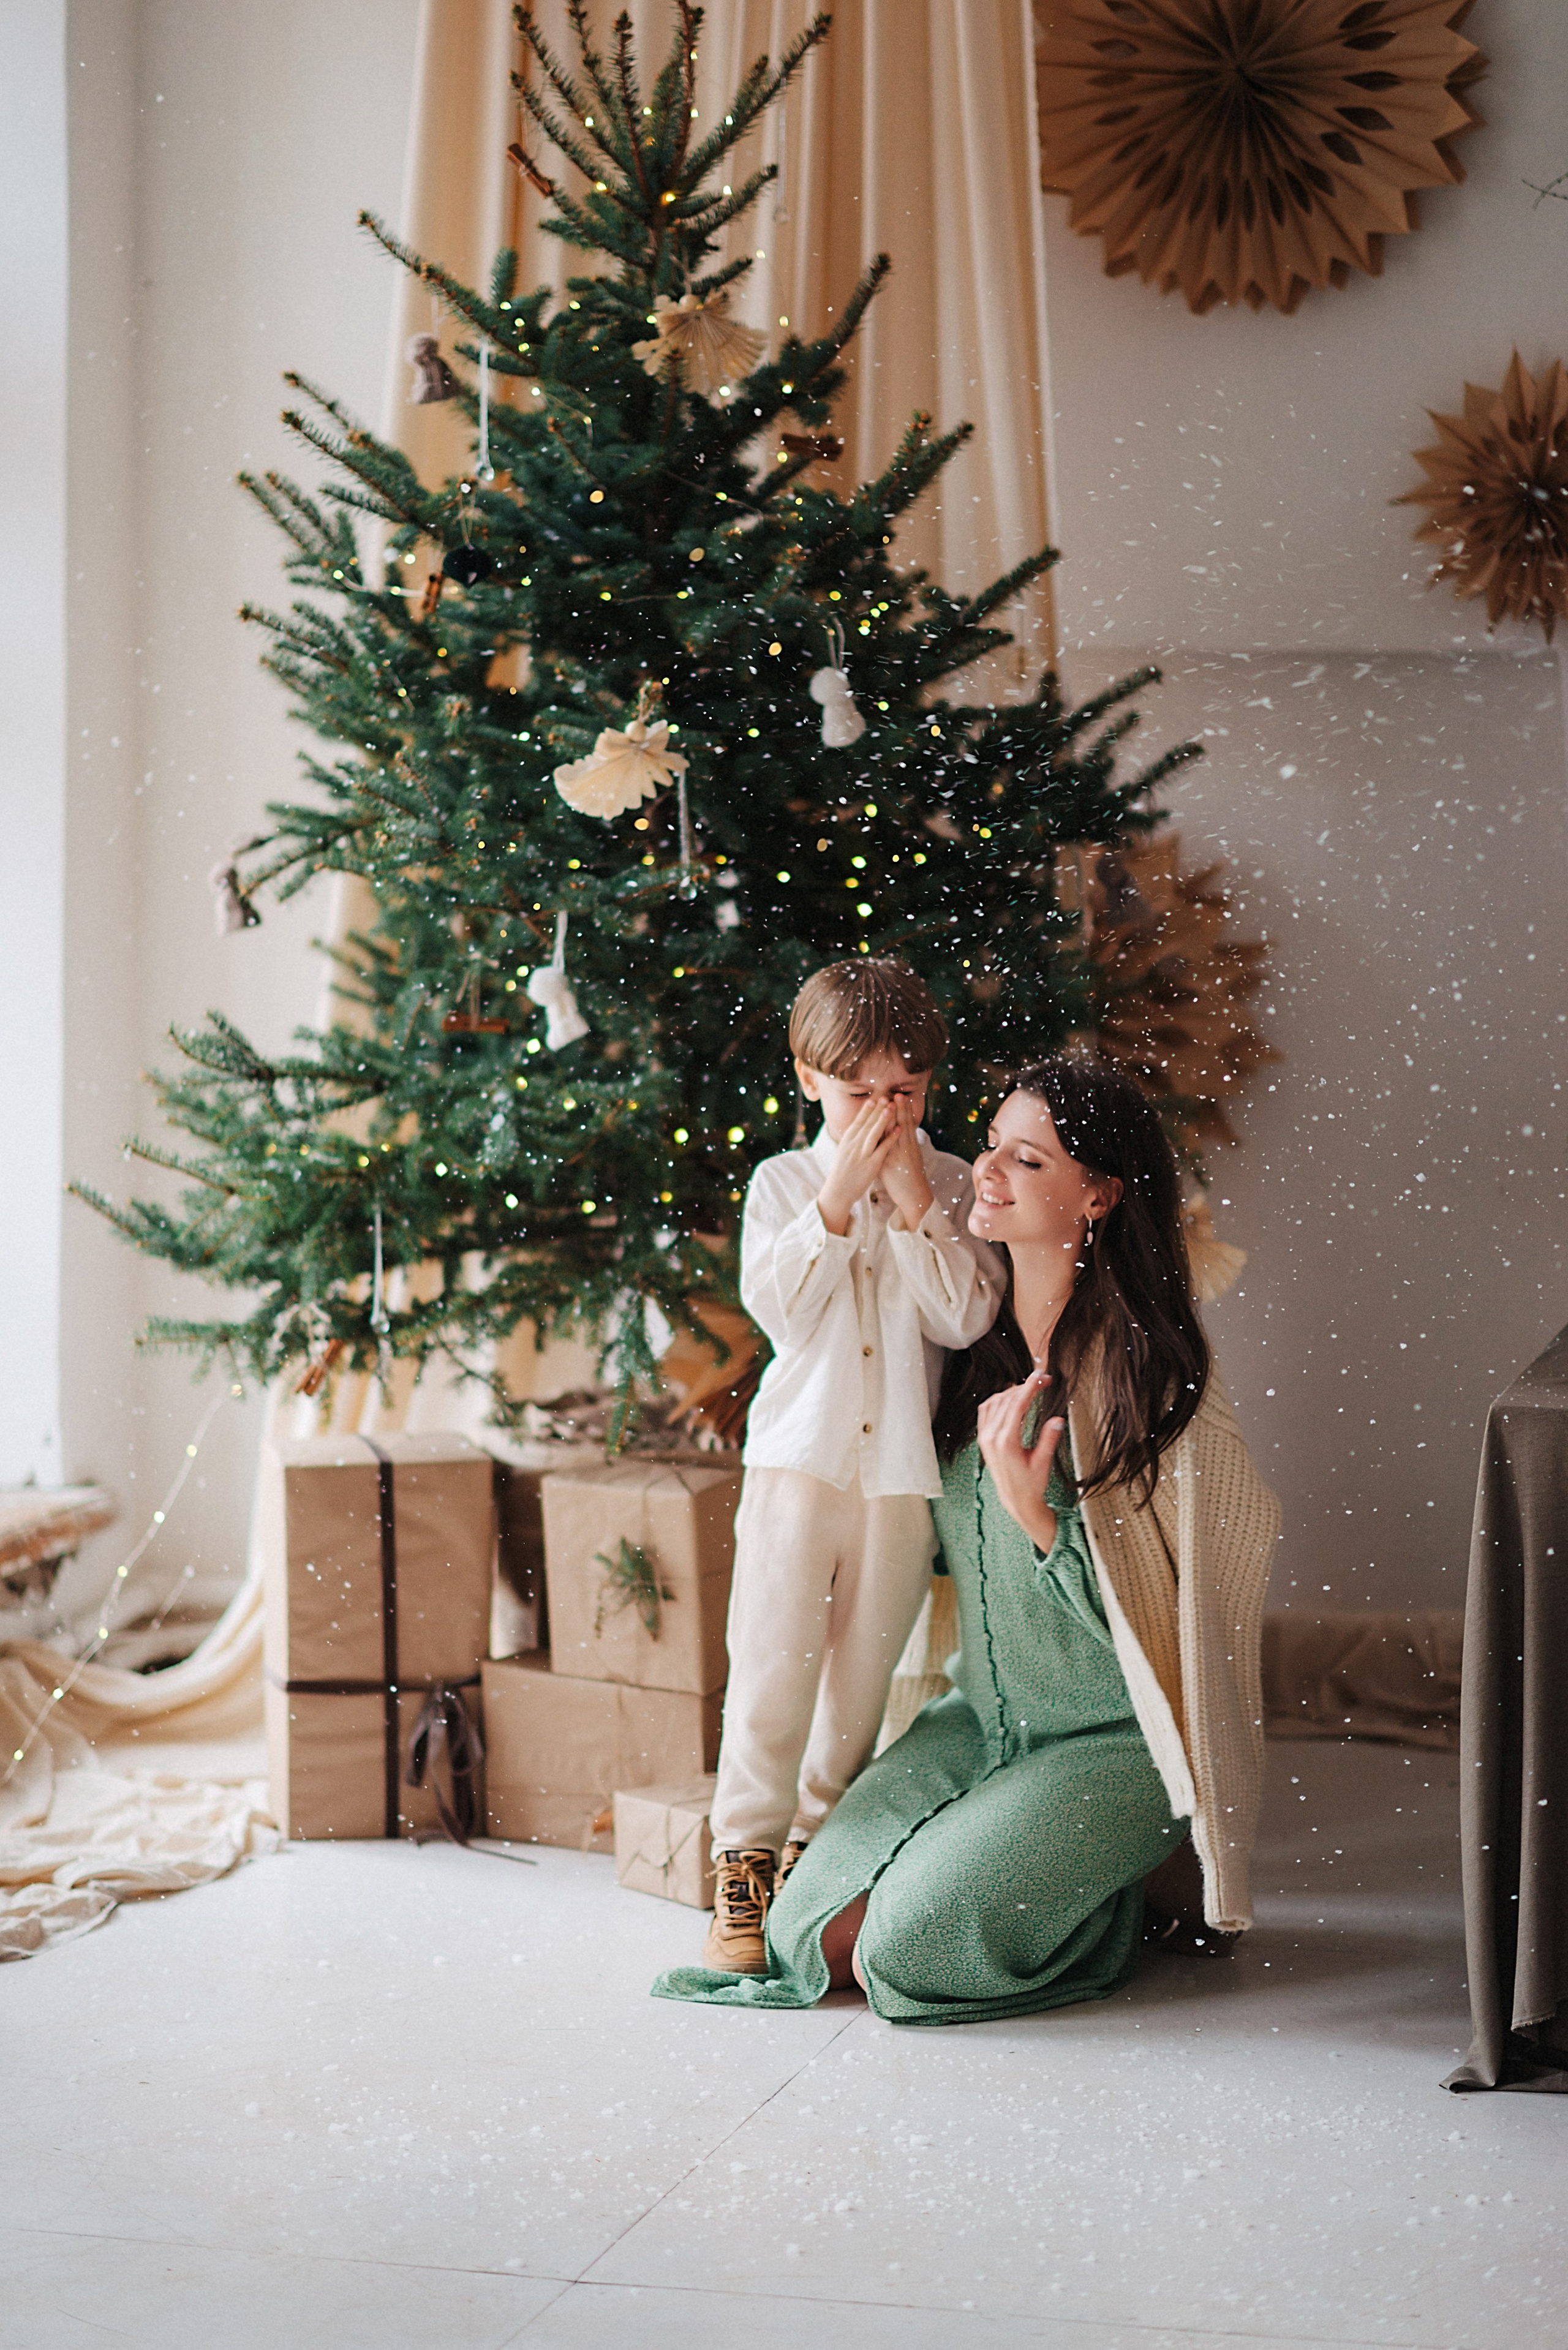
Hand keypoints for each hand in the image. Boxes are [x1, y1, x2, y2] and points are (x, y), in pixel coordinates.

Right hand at [816, 1097, 894, 1234]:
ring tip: (891, 1107)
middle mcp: (853, 1145)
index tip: (874, 1097)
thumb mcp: (845, 1151)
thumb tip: (858, 1126)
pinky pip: (883, 1148)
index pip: (858, 1121)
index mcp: (847, 1140)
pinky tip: (899, 1129)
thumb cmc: (843, 1171)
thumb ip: (852, 1139)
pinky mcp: (871, 1164)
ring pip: (874, 1133)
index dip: (866, 1109)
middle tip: (886, 1096)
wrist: (839, 1191)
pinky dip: (891, 1138)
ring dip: (883, 1119)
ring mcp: (862, 1154)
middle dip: (877, 1109)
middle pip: (867, 1123)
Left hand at [878, 1095, 934, 1229]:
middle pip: (903, 1125)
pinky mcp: (889, 1165)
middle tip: (897, 1094)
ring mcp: (898, 1156)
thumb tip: (896, 1135)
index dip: (905, 1111)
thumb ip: (903, 1147)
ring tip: (891, 1104)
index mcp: (911, 1147)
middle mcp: (906, 1149)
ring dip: (893, 1118)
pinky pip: (886, 1147)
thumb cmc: (911, 1179)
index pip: (908, 1125)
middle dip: (900, 1109)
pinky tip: (880, 1127)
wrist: (916, 1197)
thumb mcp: (911, 1159)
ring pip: (896, 1134)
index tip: (901, 1097)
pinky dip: (885, 1136)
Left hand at [976, 1370, 1063, 1553]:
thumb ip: (1048, 1440)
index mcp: (1006, 1443)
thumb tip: (1058, 1420)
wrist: (1015, 1500)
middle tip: (1042, 1380)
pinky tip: (1011, 1398)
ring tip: (1029, 1388)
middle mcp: (991, 1437)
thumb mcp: (1043, 1463)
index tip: (1041, 1376)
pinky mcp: (983, 1439)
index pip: (1017, 1406)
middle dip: (1024, 1387)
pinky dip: (998, 1400)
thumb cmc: (1030, 1484)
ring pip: (994, 1402)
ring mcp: (985, 1437)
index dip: (1030, 1388)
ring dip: (1011, 1392)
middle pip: (1006, 1401)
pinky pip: (986, 1410)